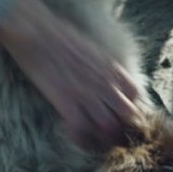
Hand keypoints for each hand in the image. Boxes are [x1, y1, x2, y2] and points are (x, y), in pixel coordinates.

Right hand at [0, 0, 141, 151]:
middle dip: (122, 126)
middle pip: (126, 115)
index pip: (135, 94)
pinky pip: (80, 130)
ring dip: (102, 137)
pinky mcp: (65, 101)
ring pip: (107, 127)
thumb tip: (104, 75)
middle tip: (111, 134)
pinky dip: (80, 139)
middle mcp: (104, 82)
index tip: (119, 112)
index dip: (129, 105)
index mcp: (111, 68)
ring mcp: (86, 93)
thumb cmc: (59, 35)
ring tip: (94, 140)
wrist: (37, 31)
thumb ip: (102, 65)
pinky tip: (75, 138)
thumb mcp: (91, 48)